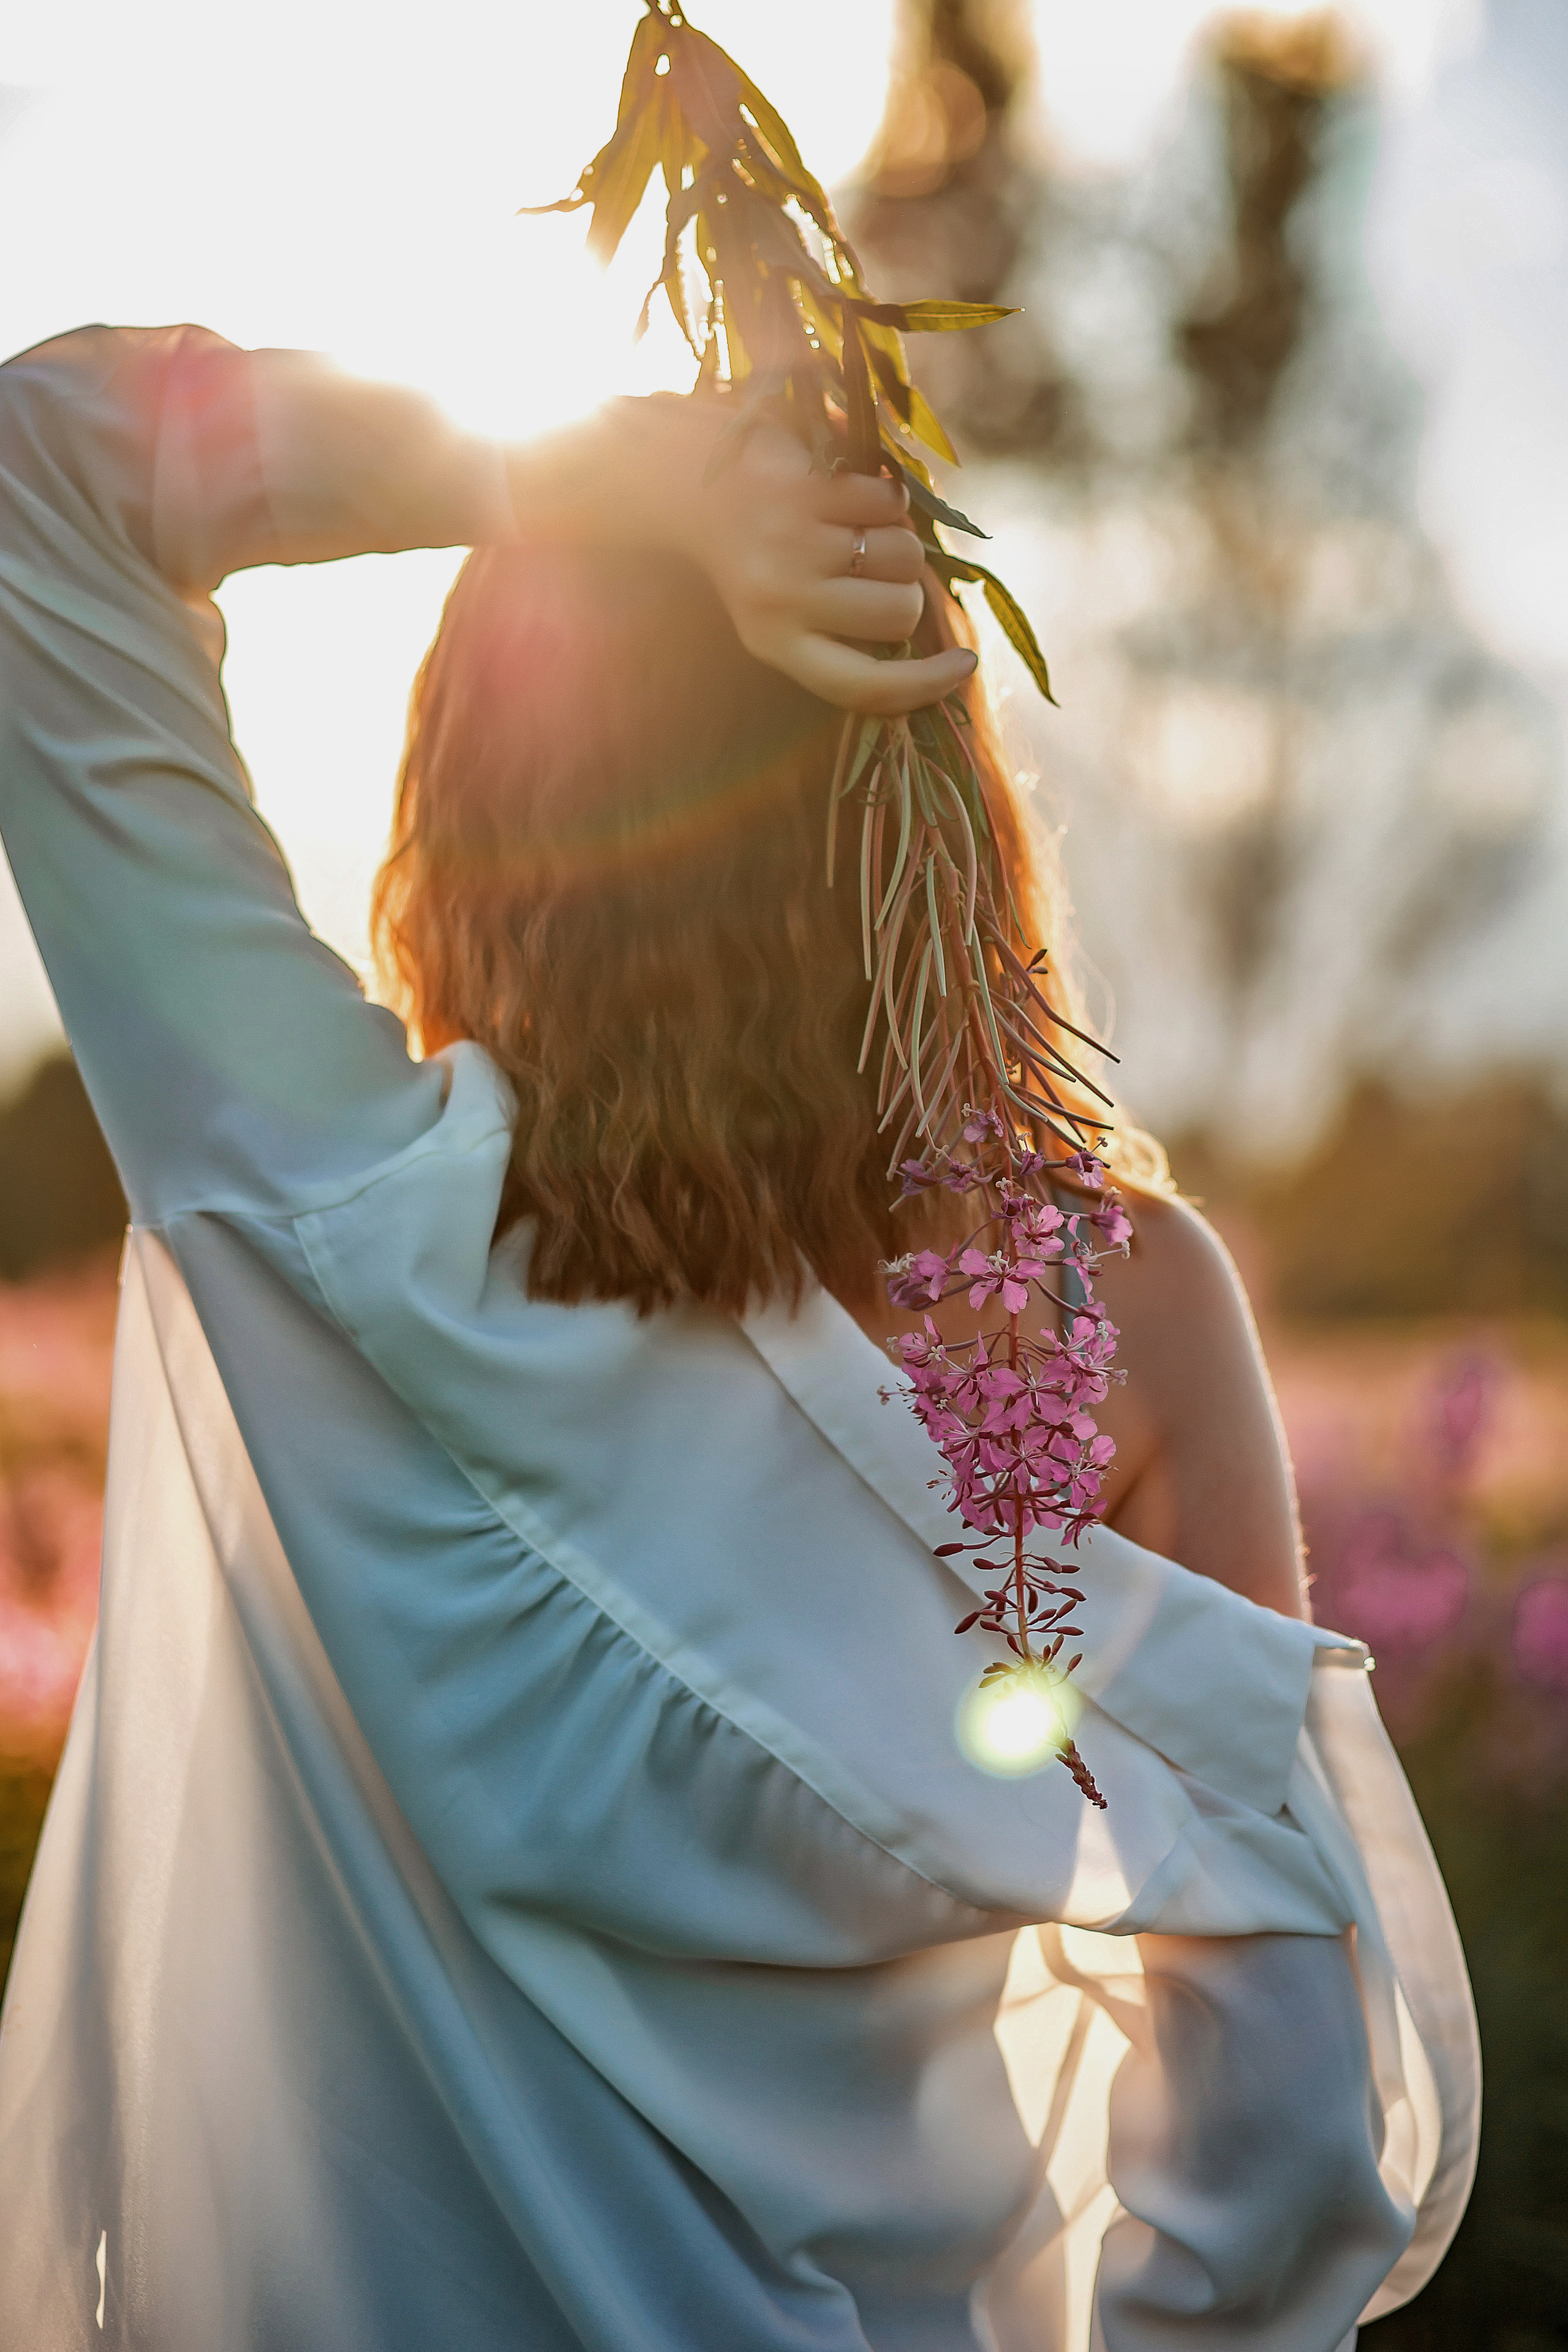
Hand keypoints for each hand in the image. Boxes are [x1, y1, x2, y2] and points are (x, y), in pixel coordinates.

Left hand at [666, 410, 977, 713]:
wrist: (681, 478)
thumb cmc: (751, 554)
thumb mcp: (779, 613)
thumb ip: (841, 635)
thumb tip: (929, 651)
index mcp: (775, 644)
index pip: (863, 689)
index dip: (924, 686)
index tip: (963, 666)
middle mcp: (781, 600)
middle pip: (899, 615)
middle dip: (907, 589)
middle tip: (875, 567)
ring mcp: (792, 542)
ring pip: (902, 556)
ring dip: (898, 537)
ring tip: (857, 526)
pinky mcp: (804, 488)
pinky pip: (887, 501)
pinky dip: (882, 494)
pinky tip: (845, 491)